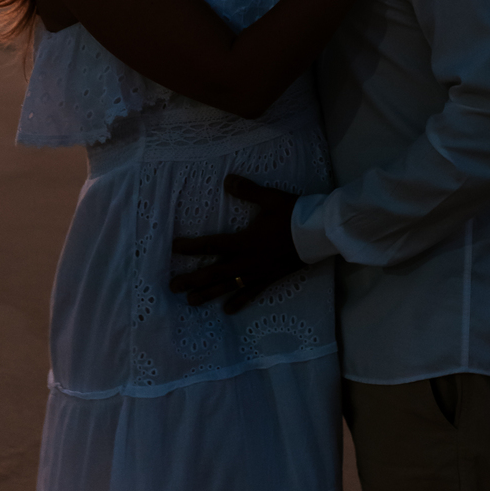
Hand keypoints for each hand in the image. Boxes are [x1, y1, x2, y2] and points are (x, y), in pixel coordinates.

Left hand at [170, 175, 302, 312]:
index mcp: (244, 241)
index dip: (191, 247)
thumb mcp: (270, 198)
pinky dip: (238, 302)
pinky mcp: (269, 279)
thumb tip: (227, 180)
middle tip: (172, 287)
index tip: (173, 248)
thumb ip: (247, 190)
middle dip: (192, 279)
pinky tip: (227, 310)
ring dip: (208, 294)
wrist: (317, 234)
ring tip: (191, 302)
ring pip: (228, 287)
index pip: (212, 244)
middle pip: (214, 272)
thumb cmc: (293, 215)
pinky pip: (250, 294)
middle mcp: (247, 261)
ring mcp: (257, 273)